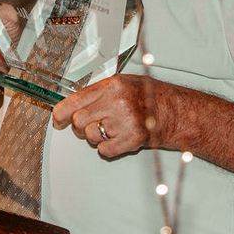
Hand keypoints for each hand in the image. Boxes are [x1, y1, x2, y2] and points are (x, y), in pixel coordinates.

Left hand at [52, 74, 167, 159]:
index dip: (61, 113)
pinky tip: (119, 138)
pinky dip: (108, 148)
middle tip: (93, 124)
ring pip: (90, 136)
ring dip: (96, 136)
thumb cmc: (149, 96)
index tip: (58, 119)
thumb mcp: (123, 83)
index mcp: (112, 86)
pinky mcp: (131, 140)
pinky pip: (104, 150)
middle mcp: (117, 102)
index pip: (75, 101)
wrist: (175, 112)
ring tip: (112, 129)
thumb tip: (72, 104)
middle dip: (82, 126)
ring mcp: (124, 122)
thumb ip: (98, 92)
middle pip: (79, 121)